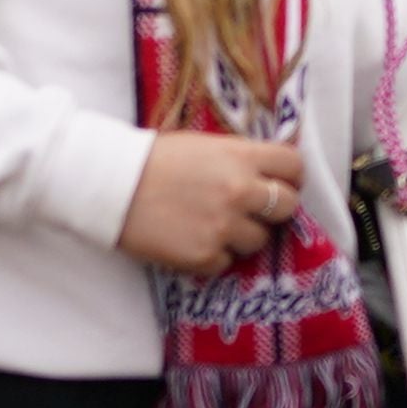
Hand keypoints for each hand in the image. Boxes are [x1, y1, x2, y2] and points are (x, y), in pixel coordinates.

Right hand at [118, 128, 314, 275]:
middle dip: (275, 209)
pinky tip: (194, 239)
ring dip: (243, 235)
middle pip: (288, 206)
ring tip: (215, 224)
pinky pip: (227, 262)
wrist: (113, 186)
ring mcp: (224, 226)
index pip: (293, 166)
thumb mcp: (204, 145)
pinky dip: (215, 255)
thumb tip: (267, 172)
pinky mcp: (204, 256)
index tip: (282, 182)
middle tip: (255, 209)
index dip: (291, 176)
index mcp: (240, 156)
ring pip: (260, 240)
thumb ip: (239, 158)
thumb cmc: (155, 159)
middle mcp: (239, 191)